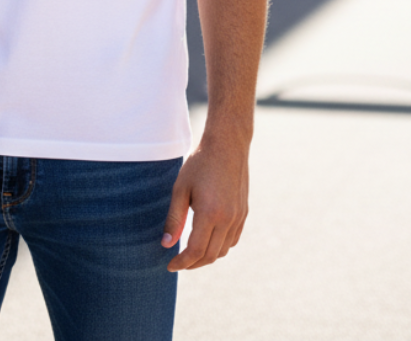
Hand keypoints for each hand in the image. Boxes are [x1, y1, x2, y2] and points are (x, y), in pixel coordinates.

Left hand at [161, 135, 248, 271]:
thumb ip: (175, 218)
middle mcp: (228, 219)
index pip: (196, 250)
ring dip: (207, 256)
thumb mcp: (181, 188)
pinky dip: (220, 246)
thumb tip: (166, 244)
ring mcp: (238, 217)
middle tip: (178, 262)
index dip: (182, 262)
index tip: (170, 265)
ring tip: (190, 253)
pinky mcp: (244, 213)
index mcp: (210, 213)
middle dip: (193, 264)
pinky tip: (208, 240)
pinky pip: (232, 240)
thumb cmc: (200, 163)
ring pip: (223, 250)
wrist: (227, 145)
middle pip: (210, 255)